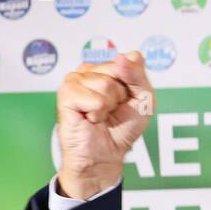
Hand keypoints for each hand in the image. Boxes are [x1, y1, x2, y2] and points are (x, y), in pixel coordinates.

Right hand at [55, 50, 153, 198]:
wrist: (106, 153)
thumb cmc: (123, 127)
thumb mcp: (144, 99)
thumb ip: (138, 75)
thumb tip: (124, 55)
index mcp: (107, 67)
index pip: (130, 60)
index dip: (135, 85)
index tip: (127, 100)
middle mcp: (89, 69)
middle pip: (118, 70)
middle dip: (122, 95)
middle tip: (112, 109)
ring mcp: (75, 80)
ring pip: (106, 84)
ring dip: (108, 106)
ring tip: (99, 114)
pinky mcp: (66, 94)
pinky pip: (94, 99)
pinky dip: (97, 113)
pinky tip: (89, 118)